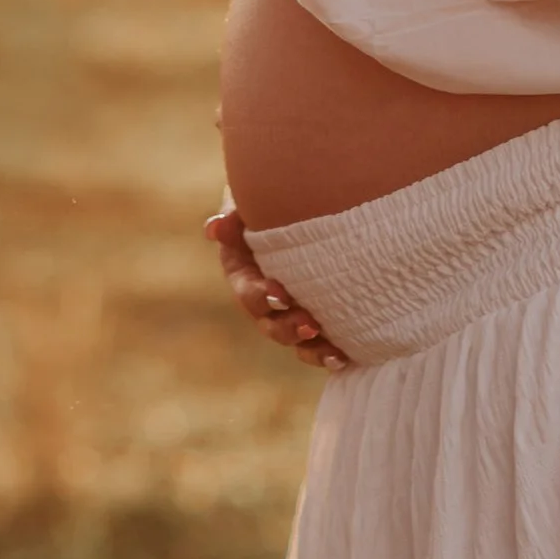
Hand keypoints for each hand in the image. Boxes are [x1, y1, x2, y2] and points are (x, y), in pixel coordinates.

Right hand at [203, 203, 349, 370]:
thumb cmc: (267, 201)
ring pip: (295, 340)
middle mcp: (264, 301)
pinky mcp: (314, 319)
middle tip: (310, 324)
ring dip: (312, 348)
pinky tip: (345, 357)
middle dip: (289, 327)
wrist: (299, 202)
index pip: (249, 293)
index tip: (281, 295)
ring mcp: (288, 312)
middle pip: (271, 324)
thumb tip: (213, 228)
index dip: (262, 297)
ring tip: (333, 351)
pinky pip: (319, 344)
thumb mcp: (248, 203)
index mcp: (244, 274)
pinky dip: (329, 353)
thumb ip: (234, 215)